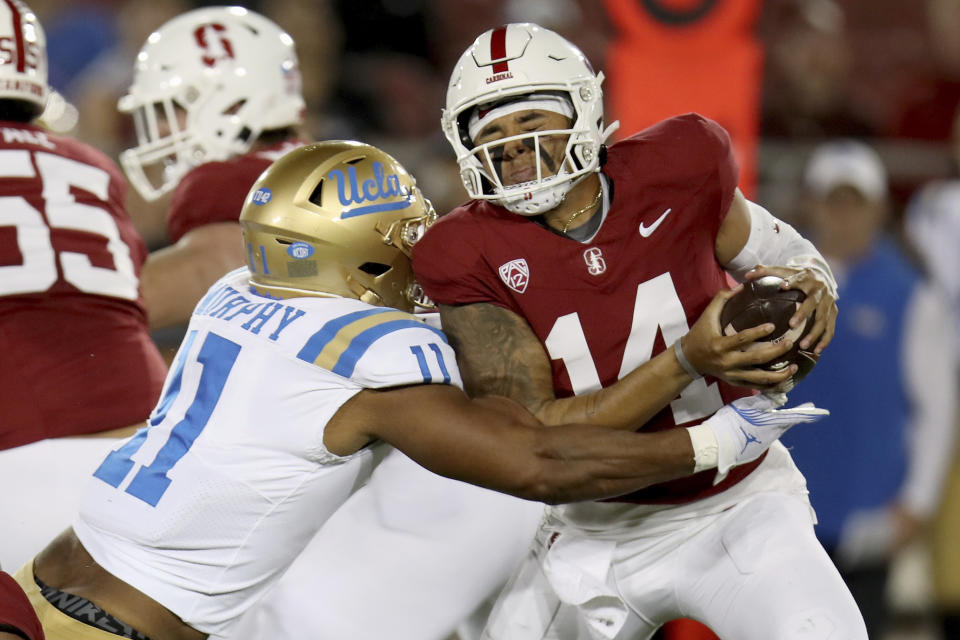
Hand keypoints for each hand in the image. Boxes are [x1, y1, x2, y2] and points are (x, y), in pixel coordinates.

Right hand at [682, 287, 798, 389]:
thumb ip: (722, 299)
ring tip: (793, 367)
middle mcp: (727, 362)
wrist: (689, 359)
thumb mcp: (707, 316)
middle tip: (790, 343)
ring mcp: (732, 375)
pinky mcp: (735, 382)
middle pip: (756, 360)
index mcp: (720, 346)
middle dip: (775, 352)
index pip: (742, 340)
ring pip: (759, 379)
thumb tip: (741, 286)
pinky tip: (784, 380)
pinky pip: (756, 386)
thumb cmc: (699, 335)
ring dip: (778, 375)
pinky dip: (771, 385)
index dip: (758, 333)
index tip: (773, 326)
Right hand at [704, 393, 828, 483]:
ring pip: (773, 431)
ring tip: (768, 416)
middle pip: (784, 424)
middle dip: (791, 417)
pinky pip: (762, 437)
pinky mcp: (752, 451)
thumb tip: (782, 398)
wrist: (717, 445)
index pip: (795, 417)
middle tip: (800, 409)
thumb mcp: (747, 405)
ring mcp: (762, 445)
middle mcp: (771, 436)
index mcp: (772, 424)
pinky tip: (753, 427)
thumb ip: (765, 401)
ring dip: (774, 423)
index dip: (808, 414)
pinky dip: (763, 430)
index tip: (822, 412)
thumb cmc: (732, 422)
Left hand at [745, 265, 837, 354]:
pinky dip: (824, 340)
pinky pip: (830, 329)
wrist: (822, 276)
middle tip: (791, 325)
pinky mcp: (834, 313)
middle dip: (803, 314)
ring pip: (823, 319)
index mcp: (807, 277)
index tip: (783, 286)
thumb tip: (746, 275)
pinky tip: (816, 351)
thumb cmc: (796, 276)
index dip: (793, 281)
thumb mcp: (784, 271)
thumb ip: (766, 271)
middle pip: (813, 302)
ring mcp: (829, 303)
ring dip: (814, 333)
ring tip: (802, 345)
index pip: (800, 278)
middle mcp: (821, 290)